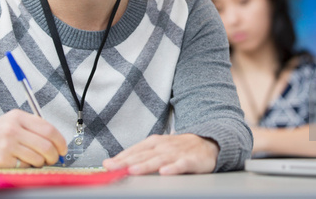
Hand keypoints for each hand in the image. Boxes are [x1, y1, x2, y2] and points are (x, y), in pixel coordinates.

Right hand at [0, 109, 66, 167]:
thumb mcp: (8, 124)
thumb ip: (29, 129)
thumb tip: (53, 140)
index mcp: (17, 117)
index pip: (48, 127)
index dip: (60, 140)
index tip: (63, 148)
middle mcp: (13, 128)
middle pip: (47, 144)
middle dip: (55, 155)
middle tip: (54, 159)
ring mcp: (8, 143)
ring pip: (39, 157)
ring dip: (41, 163)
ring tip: (34, 162)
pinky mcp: (3, 158)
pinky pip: (25, 166)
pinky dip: (26, 168)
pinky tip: (19, 164)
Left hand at [102, 133, 218, 174]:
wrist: (208, 142)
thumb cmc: (178, 148)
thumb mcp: (158, 148)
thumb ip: (139, 155)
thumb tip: (115, 162)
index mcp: (154, 142)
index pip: (134, 150)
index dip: (120, 157)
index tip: (107, 165)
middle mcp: (164, 146)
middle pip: (143, 155)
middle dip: (126, 161)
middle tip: (112, 168)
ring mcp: (177, 153)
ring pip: (159, 160)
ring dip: (145, 165)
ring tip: (133, 170)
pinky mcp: (191, 160)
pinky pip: (181, 165)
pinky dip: (173, 168)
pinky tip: (165, 172)